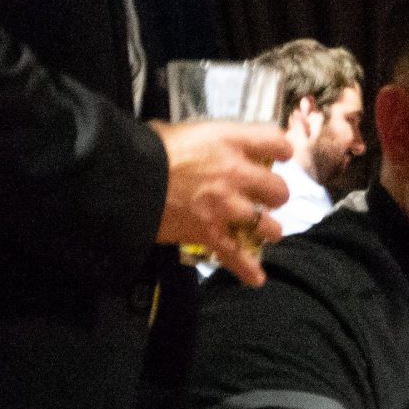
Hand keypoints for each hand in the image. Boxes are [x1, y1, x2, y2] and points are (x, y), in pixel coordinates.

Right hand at [152, 120, 290, 287]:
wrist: (127, 178)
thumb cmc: (148, 148)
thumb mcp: (179, 130)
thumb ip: (200, 138)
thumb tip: (195, 142)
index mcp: (230, 141)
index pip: (276, 142)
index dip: (281, 149)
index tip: (278, 155)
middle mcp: (236, 173)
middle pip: (278, 189)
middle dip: (274, 195)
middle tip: (264, 197)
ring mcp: (226, 206)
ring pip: (267, 224)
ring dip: (267, 229)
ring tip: (263, 230)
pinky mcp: (210, 233)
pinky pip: (237, 256)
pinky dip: (247, 269)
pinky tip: (256, 278)